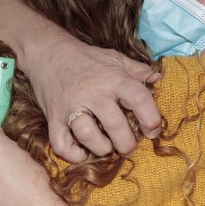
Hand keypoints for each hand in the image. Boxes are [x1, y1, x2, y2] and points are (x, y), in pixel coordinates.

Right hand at [22, 32, 161, 161]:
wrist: (47, 51)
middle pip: (115, 125)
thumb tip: (157, 80)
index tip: (152, 131)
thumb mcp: (114, 58)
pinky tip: (83, 152)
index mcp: (112, 78)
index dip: (151, 119)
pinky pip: (60, 144)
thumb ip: (137, 70)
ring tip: (107, 147)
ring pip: (88, 136)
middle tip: (129, 149)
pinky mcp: (53, 117)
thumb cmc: (86, 58)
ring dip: (102, 148)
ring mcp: (70, 106)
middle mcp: (93, 93)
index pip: (139, 99)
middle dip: (127, 144)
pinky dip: (73, 154)